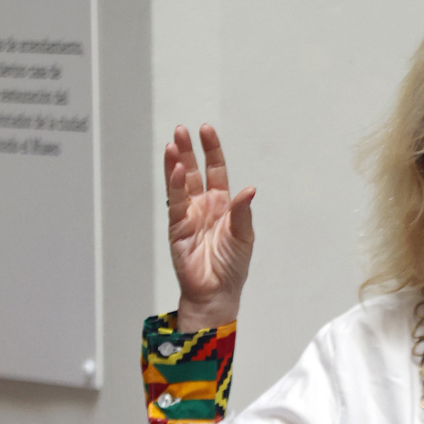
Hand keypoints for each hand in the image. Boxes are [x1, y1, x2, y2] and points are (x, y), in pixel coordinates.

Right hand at [165, 123, 254, 330]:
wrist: (217, 292)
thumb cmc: (232, 267)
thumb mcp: (244, 236)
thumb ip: (243, 212)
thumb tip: (249, 190)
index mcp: (222, 205)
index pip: (215, 170)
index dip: (211, 151)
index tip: (206, 131)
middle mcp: (203, 206)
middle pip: (193, 171)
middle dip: (188, 151)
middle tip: (182, 130)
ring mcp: (188, 215)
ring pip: (179, 183)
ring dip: (175, 163)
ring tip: (173, 143)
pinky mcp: (177, 227)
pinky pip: (175, 202)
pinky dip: (174, 185)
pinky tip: (174, 169)